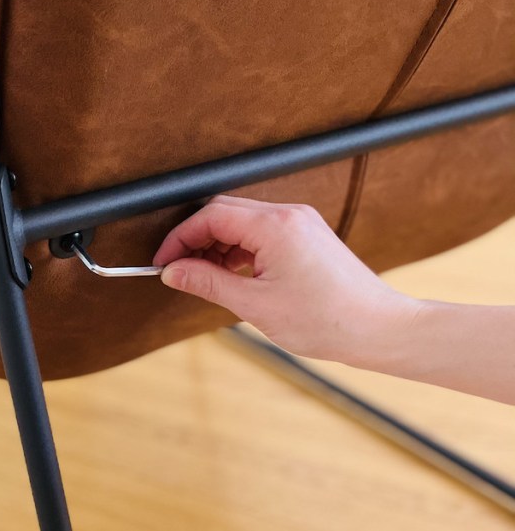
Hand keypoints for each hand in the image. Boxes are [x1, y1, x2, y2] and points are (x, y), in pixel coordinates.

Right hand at [153, 195, 420, 364]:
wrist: (380, 330)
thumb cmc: (327, 320)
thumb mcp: (254, 304)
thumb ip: (207, 282)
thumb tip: (173, 272)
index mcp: (275, 226)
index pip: (211, 216)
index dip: (180, 238)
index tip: (164, 262)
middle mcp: (289, 215)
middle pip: (224, 212)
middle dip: (196, 239)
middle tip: (178, 270)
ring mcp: (301, 223)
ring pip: (242, 221)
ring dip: (217, 245)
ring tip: (205, 277)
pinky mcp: (308, 235)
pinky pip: (262, 232)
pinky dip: (240, 249)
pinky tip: (233, 275)